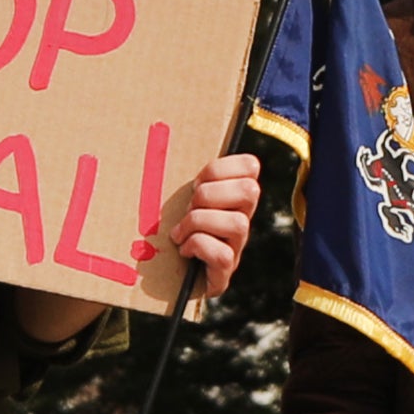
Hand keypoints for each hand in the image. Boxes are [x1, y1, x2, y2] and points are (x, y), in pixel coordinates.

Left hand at [165, 149, 264, 298]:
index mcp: (235, 195)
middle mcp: (243, 219)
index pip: (251, 166)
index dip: (219, 169)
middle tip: (189, 207)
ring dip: (199, 223)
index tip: (197, 182)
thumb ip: (188, 176)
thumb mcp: (180, 197)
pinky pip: (223, 254)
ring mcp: (237, 247)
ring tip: (180, 233)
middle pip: (250, 191)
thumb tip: (162, 138)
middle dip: (210, 195)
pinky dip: (198, 247)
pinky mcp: (225, 272)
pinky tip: (185, 251)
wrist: (163, 275)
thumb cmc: (171, 227)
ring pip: (238, 223)